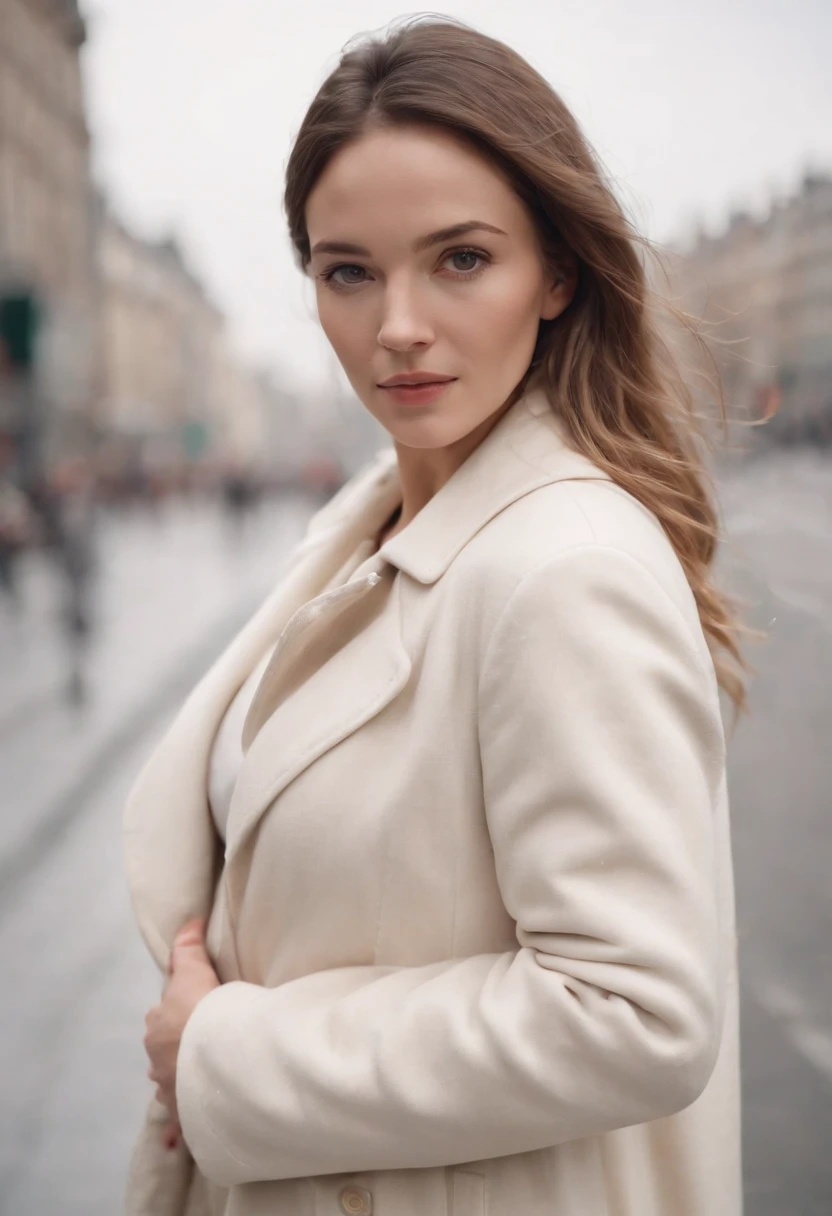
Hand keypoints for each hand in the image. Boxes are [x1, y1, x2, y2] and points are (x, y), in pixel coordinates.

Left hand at [144, 918, 219, 1148]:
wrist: (214, 1055)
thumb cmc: (204, 1010)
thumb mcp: (196, 971)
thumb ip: (189, 948)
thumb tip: (187, 920)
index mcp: (156, 1028)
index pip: (165, 1018)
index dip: (182, 1012)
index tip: (200, 1013)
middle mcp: (156, 1061)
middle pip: (167, 1052)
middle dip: (180, 1049)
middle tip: (208, 1044)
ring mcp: (169, 1089)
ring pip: (174, 1082)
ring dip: (185, 1081)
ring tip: (209, 1078)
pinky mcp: (184, 1113)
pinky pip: (181, 1122)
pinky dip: (181, 1128)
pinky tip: (183, 1137)